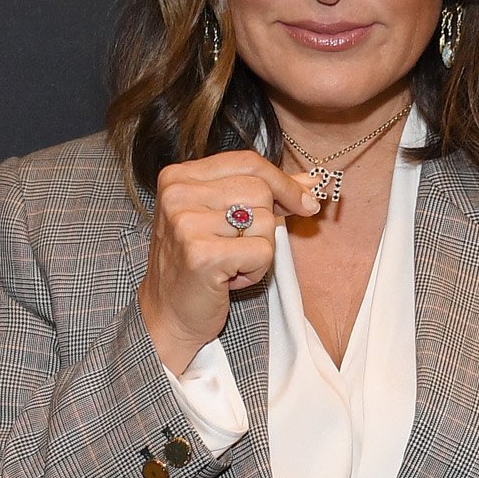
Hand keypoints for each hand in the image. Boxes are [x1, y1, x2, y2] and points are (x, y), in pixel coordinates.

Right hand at [137, 151, 318, 373]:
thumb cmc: (197, 266)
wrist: (168, 315)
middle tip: (243, 248)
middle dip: (267, 222)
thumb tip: (310, 180)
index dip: (282, 182)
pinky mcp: (202, 254)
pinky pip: (263, 251)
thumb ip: (262, 193)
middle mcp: (178, 194)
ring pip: (265, 220)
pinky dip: (256, 270)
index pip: (247, 162)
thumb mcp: (222, 219)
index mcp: (179, 177)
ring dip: (259, 250)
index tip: (303, 201)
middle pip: (260, 188)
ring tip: (230, 264)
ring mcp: (187, 223)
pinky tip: (229, 278)